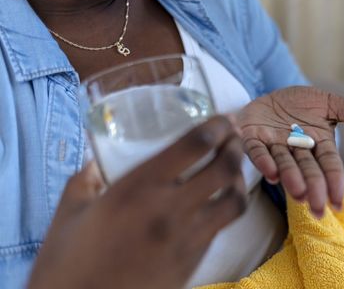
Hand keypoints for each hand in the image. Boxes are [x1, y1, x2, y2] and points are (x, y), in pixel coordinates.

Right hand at [28, 116, 245, 288]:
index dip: (217, 126)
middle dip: (236, 146)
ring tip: (233, 170)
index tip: (224, 118)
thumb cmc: (67, 262)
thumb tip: (98, 161)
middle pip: (225, 169)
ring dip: (239, 179)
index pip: (195, 145)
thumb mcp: (70, 211)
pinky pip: (221, 227)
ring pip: (234, 201)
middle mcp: (171, 208)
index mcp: (140, 188)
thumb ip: (87, 178)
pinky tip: (218, 203)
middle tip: (234, 138)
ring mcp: (188, 237)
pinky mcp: (195, 260)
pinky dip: (227, 208)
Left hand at [238, 86, 343, 216]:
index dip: (334, 181)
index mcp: (317, 143)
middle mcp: (296, 148)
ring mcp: (273, 144)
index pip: (329, 164)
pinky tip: (272, 173)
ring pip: (284, 163)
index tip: (337, 202)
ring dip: (291, 178)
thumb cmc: (300, 103)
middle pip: (307, 169)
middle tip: (317, 207)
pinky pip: (257, 151)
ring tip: (299, 193)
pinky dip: (264, 161)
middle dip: (314, 187)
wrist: (267, 94)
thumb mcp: (332, 104)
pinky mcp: (252, 137)